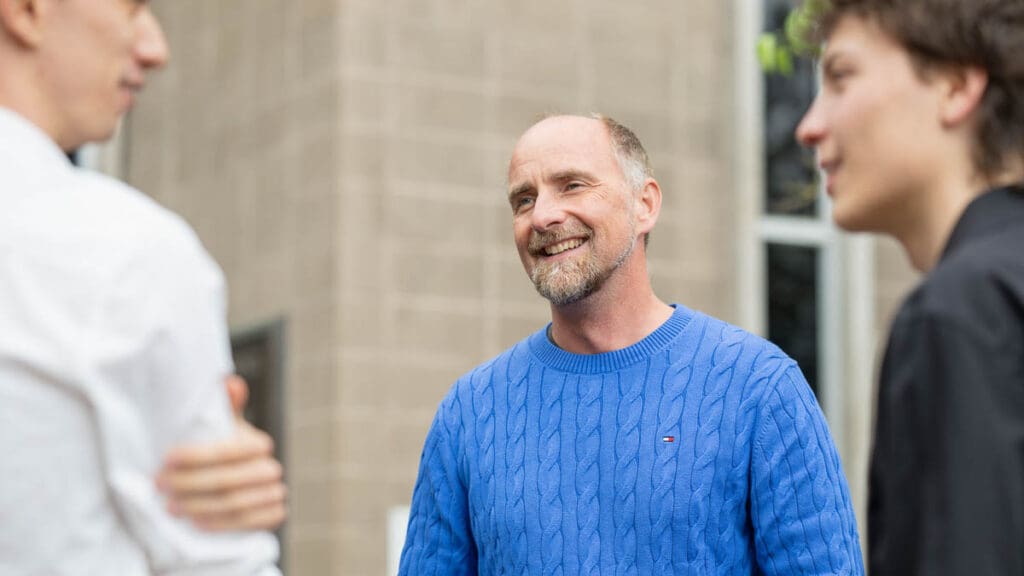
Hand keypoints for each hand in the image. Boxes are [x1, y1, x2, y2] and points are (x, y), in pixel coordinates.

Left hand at [157, 375, 286, 530]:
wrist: (234, 488)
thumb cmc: (219, 452)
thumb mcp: (219, 429)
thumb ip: (223, 406)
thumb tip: (229, 382)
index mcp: (259, 443)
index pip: (228, 451)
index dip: (196, 457)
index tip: (166, 460)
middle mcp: (271, 468)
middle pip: (228, 480)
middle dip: (190, 485)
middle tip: (160, 485)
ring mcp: (275, 493)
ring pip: (235, 503)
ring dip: (199, 506)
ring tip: (170, 506)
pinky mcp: (274, 516)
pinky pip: (248, 523)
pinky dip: (222, 524)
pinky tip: (197, 522)